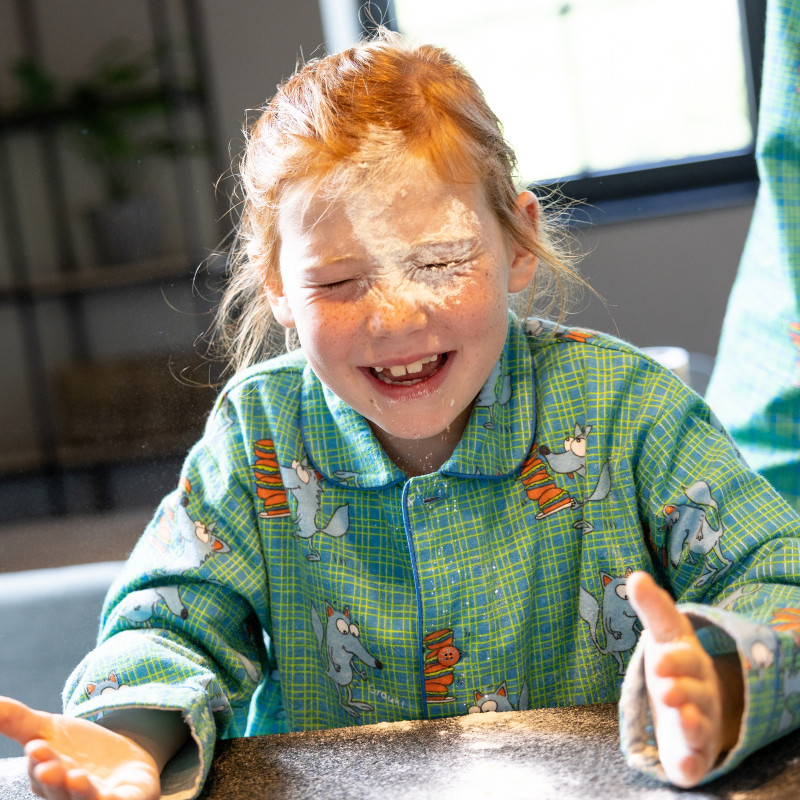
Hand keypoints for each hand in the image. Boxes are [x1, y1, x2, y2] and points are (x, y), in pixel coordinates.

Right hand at [0, 696, 159, 799]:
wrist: (121, 760)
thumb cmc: (76, 749)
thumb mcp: (48, 729)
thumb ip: (17, 720)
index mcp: (47, 779)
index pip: (40, 770)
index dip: (39, 759)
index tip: (36, 745)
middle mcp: (68, 795)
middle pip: (58, 789)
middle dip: (53, 779)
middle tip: (47, 767)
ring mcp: (97, 799)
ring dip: (79, 792)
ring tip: (75, 777)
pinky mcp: (125, 799)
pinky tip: (112, 797)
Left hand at [626, 571, 741, 787]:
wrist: (698, 706)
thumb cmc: (677, 665)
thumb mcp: (665, 635)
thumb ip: (653, 608)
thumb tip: (636, 575)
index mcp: (690, 663)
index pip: (685, 658)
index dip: (675, 659)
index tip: (660, 657)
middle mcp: (699, 695)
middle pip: (694, 692)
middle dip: (682, 688)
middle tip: (665, 686)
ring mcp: (699, 725)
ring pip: (699, 726)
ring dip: (692, 722)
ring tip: (680, 715)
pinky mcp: (692, 754)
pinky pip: (695, 762)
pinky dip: (692, 764)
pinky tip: (686, 765)